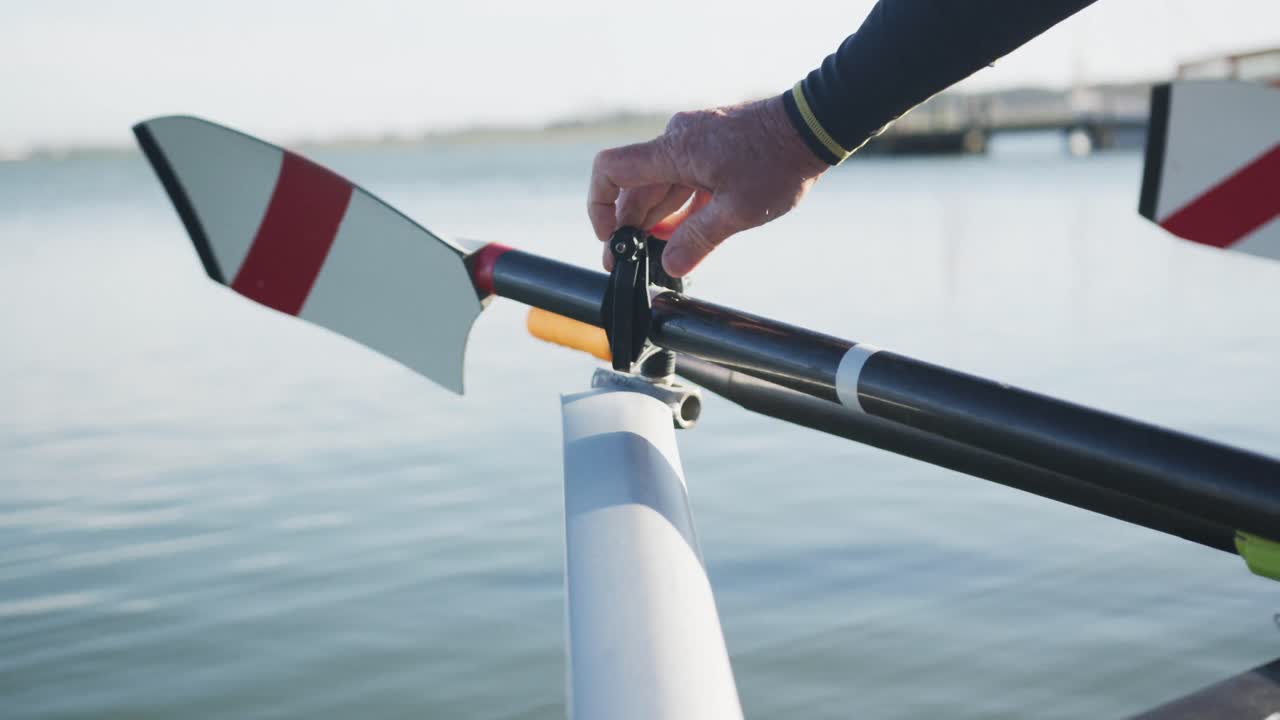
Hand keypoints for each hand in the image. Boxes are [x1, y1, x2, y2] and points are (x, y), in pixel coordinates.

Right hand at [588, 94, 829, 276]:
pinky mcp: (711, 148)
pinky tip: (681, 236)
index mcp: (674, 151)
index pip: (610, 169)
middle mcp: (677, 141)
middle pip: (635, 186)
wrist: (814, 126)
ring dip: (654, 221)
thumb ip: (698, 239)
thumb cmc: (778, 164)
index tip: (611, 237)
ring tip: (656, 256)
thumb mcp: (738, 211)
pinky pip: (682, 180)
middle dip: (629, 227)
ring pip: (660, 186)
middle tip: (630, 265)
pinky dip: (678, 208)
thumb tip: (668, 265)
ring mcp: (694, 143)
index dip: (599, 205)